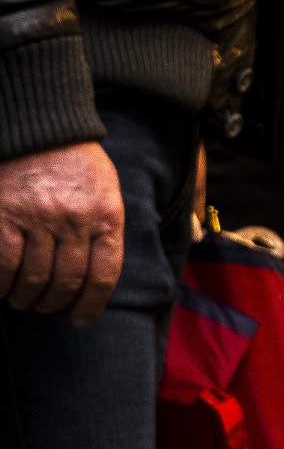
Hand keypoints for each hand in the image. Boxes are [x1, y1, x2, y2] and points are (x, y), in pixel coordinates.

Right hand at [0, 142, 123, 324]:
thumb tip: (98, 276)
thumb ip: (106, 229)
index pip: (104, 275)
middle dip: (54, 303)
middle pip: (67, 282)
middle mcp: (75, 220)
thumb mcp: (107, 192)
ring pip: (34, 278)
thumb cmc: (78, 165)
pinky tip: (1, 289)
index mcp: (106, 216)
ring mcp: (38, 219)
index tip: (80, 319)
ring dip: (26, 298)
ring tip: (23, 299)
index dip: (91, 305)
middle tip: (45, 307)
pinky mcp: (5, 216)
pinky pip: (3, 265)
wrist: (43, 130)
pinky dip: (1, 284)